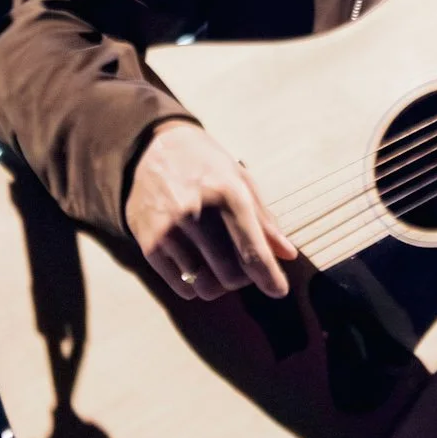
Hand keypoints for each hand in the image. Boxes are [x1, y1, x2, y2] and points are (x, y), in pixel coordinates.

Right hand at [125, 122, 295, 300]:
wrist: (151, 148)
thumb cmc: (204, 164)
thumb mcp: (239, 179)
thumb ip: (264, 219)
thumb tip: (287, 254)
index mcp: (227, 194)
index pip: (252, 251)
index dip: (269, 277)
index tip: (279, 290)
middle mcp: (196, 213)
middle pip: (230, 275)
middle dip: (243, 278)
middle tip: (243, 264)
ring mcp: (169, 230)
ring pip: (206, 286)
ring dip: (219, 283)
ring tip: (219, 263)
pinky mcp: (149, 243)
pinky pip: (181, 287)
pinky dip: (195, 284)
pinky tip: (197, 265)